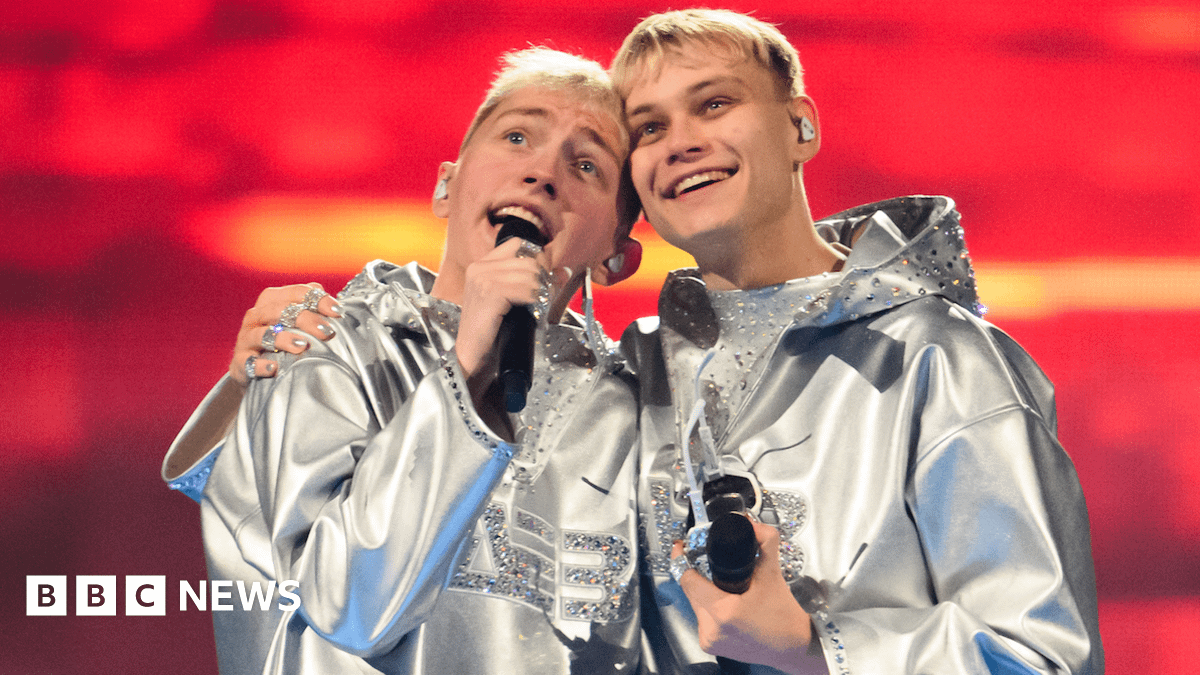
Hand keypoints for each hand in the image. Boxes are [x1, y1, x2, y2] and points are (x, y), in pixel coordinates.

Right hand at [230, 283, 342, 384]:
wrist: (256, 371)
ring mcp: (246, 339)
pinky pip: (247, 362)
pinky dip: (260, 365)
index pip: (296, 292)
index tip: (337, 311)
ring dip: (282, 339)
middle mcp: (257, 316)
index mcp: (272, 301)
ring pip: (261, 334)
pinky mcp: (239, 363)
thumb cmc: (285, 341)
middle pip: (279, 310)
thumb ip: (315, 312)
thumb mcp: (298, 324)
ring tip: (302, 346)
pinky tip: (274, 368)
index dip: (318, 299)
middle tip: (327, 332)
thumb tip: (338, 307)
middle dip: (306, 319)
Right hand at [456, 238, 557, 381]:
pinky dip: (533, 300)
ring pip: (529, 274)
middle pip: (528, 260)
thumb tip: (561, 273)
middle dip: (543, 278)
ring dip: (540, 291)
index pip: (518, 244)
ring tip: (538, 305)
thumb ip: (526, 281)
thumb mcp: (506, 298)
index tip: (544, 274)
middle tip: (545, 295)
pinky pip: (525, 290)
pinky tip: (530, 310)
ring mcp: (483, 280)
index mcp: (482, 265)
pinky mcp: (490, 294)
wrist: (470, 352)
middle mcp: (480, 268)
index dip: (537, 257)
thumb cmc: (488, 328)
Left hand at [673, 519, 822, 673]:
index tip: (680, 548)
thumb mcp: (773, 574)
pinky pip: (702, 618)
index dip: (681, 560)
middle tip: (712, 566)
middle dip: (699, 576)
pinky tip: (724, 602)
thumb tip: (751, 524)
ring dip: (704, 592)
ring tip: (723, 586)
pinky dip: (709, 608)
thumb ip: (764, 541)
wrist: (794, 647)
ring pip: (695, 604)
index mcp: (723, 613)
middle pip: (691, 591)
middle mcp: (711, 630)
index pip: (687, 580)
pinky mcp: (711, 646)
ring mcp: (710, 641)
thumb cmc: (785, 617)